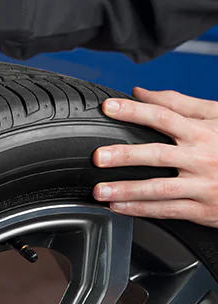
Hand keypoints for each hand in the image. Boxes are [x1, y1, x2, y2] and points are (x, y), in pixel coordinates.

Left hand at [92, 88, 217, 227]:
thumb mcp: (215, 116)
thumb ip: (178, 103)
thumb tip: (141, 92)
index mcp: (202, 133)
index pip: (163, 116)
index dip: (134, 111)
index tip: (108, 108)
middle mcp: (201, 159)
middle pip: (158, 155)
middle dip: (125, 156)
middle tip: (98, 157)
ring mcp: (202, 186)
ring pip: (159, 189)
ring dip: (127, 190)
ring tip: (100, 190)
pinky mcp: (202, 210)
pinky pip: (168, 210)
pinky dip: (141, 210)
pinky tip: (119, 206)